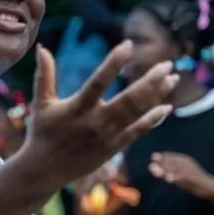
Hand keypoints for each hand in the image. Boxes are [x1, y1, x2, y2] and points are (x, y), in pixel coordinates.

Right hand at [22, 44, 175, 190]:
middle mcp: (95, 122)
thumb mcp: (41, 103)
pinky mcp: (114, 147)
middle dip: (151, 80)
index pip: (98, 82)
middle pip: (129, 99)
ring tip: (172, 78)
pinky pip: (138, 131)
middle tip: (166, 64)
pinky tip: (167, 107)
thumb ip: (44, 75)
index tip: (128, 45)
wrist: (44, 170)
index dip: (114, 62)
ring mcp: (107, 136)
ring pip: (138, 113)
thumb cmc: (41, 132)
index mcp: (77, 108)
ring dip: (158, 95)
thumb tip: (42, 47)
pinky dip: (153, 119)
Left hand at [149, 151, 213, 196]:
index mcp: (184, 160)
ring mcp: (192, 170)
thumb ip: (166, 171)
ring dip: (167, 169)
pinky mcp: (196, 178)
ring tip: (157, 173)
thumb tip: (151, 167)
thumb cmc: (191, 181)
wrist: (209, 187)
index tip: (153, 158)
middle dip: (162, 163)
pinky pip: (185, 177)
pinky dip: (176, 177)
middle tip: (151, 167)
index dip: (162, 157)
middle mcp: (188, 163)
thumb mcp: (177, 175)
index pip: (171, 156)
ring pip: (177, 168)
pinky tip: (168, 179)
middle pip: (173, 161)